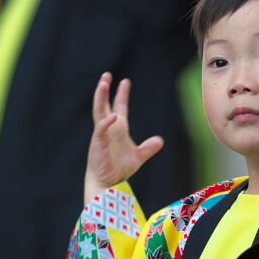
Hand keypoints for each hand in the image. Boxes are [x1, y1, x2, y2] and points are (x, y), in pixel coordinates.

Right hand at [85, 73, 163, 202]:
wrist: (108, 183)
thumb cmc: (118, 169)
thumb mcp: (138, 157)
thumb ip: (148, 148)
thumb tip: (160, 140)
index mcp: (118, 129)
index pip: (119, 107)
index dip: (122, 95)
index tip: (125, 82)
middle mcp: (108, 128)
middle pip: (104, 104)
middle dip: (105, 90)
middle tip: (106, 75)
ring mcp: (102, 134)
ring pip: (99, 111)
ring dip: (100, 97)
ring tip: (103, 83)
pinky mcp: (98, 143)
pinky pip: (101, 129)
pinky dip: (106, 122)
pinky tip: (113, 115)